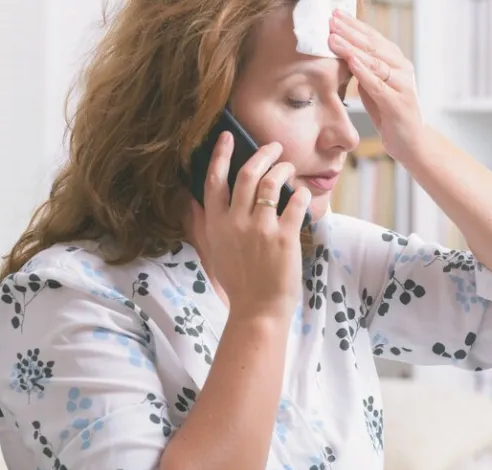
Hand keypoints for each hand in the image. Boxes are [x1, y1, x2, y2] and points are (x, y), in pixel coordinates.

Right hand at [192, 132, 311, 320]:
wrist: (258, 310)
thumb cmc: (237, 281)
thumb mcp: (211, 250)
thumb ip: (201, 223)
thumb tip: (189, 200)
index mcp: (216, 223)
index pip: (215, 180)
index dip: (221, 154)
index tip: (228, 137)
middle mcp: (235, 222)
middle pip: (246, 174)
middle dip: (261, 154)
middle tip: (273, 147)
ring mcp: (260, 229)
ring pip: (270, 183)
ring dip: (282, 169)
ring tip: (288, 168)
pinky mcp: (284, 238)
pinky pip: (294, 203)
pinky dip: (300, 193)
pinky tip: (302, 193)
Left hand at [328, 9, 424, 162]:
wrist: (411, 143)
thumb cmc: (389, 113)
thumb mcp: (373, 86)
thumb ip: (363, 69)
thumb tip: (341, 51)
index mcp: (397, 62)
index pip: (373, 38)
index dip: (354, 25)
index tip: (336, 14)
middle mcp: (403, 69)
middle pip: (373, 45)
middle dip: (350, 31)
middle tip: (331, 21)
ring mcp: (403, 86)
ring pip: (375, 62)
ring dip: (352, 48)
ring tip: (334, 39)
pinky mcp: (399, 104)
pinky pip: (378, 84)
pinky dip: (364, 72)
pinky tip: (351, 61)